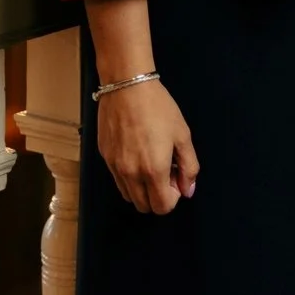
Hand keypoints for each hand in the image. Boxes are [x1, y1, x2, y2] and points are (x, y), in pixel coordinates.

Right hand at [96, 79, 197, 214]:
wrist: (127, 87)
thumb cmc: (159, 108)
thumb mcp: (183, 135)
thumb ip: (189, 167)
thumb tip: (188, 190)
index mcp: (153, 170)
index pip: (162, 208)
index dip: (173, 197)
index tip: (175, 178)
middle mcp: (131, 174)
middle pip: (144, 207)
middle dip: (158, 196)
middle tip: (165, 171)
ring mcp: (115, 167)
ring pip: (129, 196)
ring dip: (142, 189)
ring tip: (150, 162)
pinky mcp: (105, 158)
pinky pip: (117, 180)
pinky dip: (129, 178)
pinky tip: (137, 154)